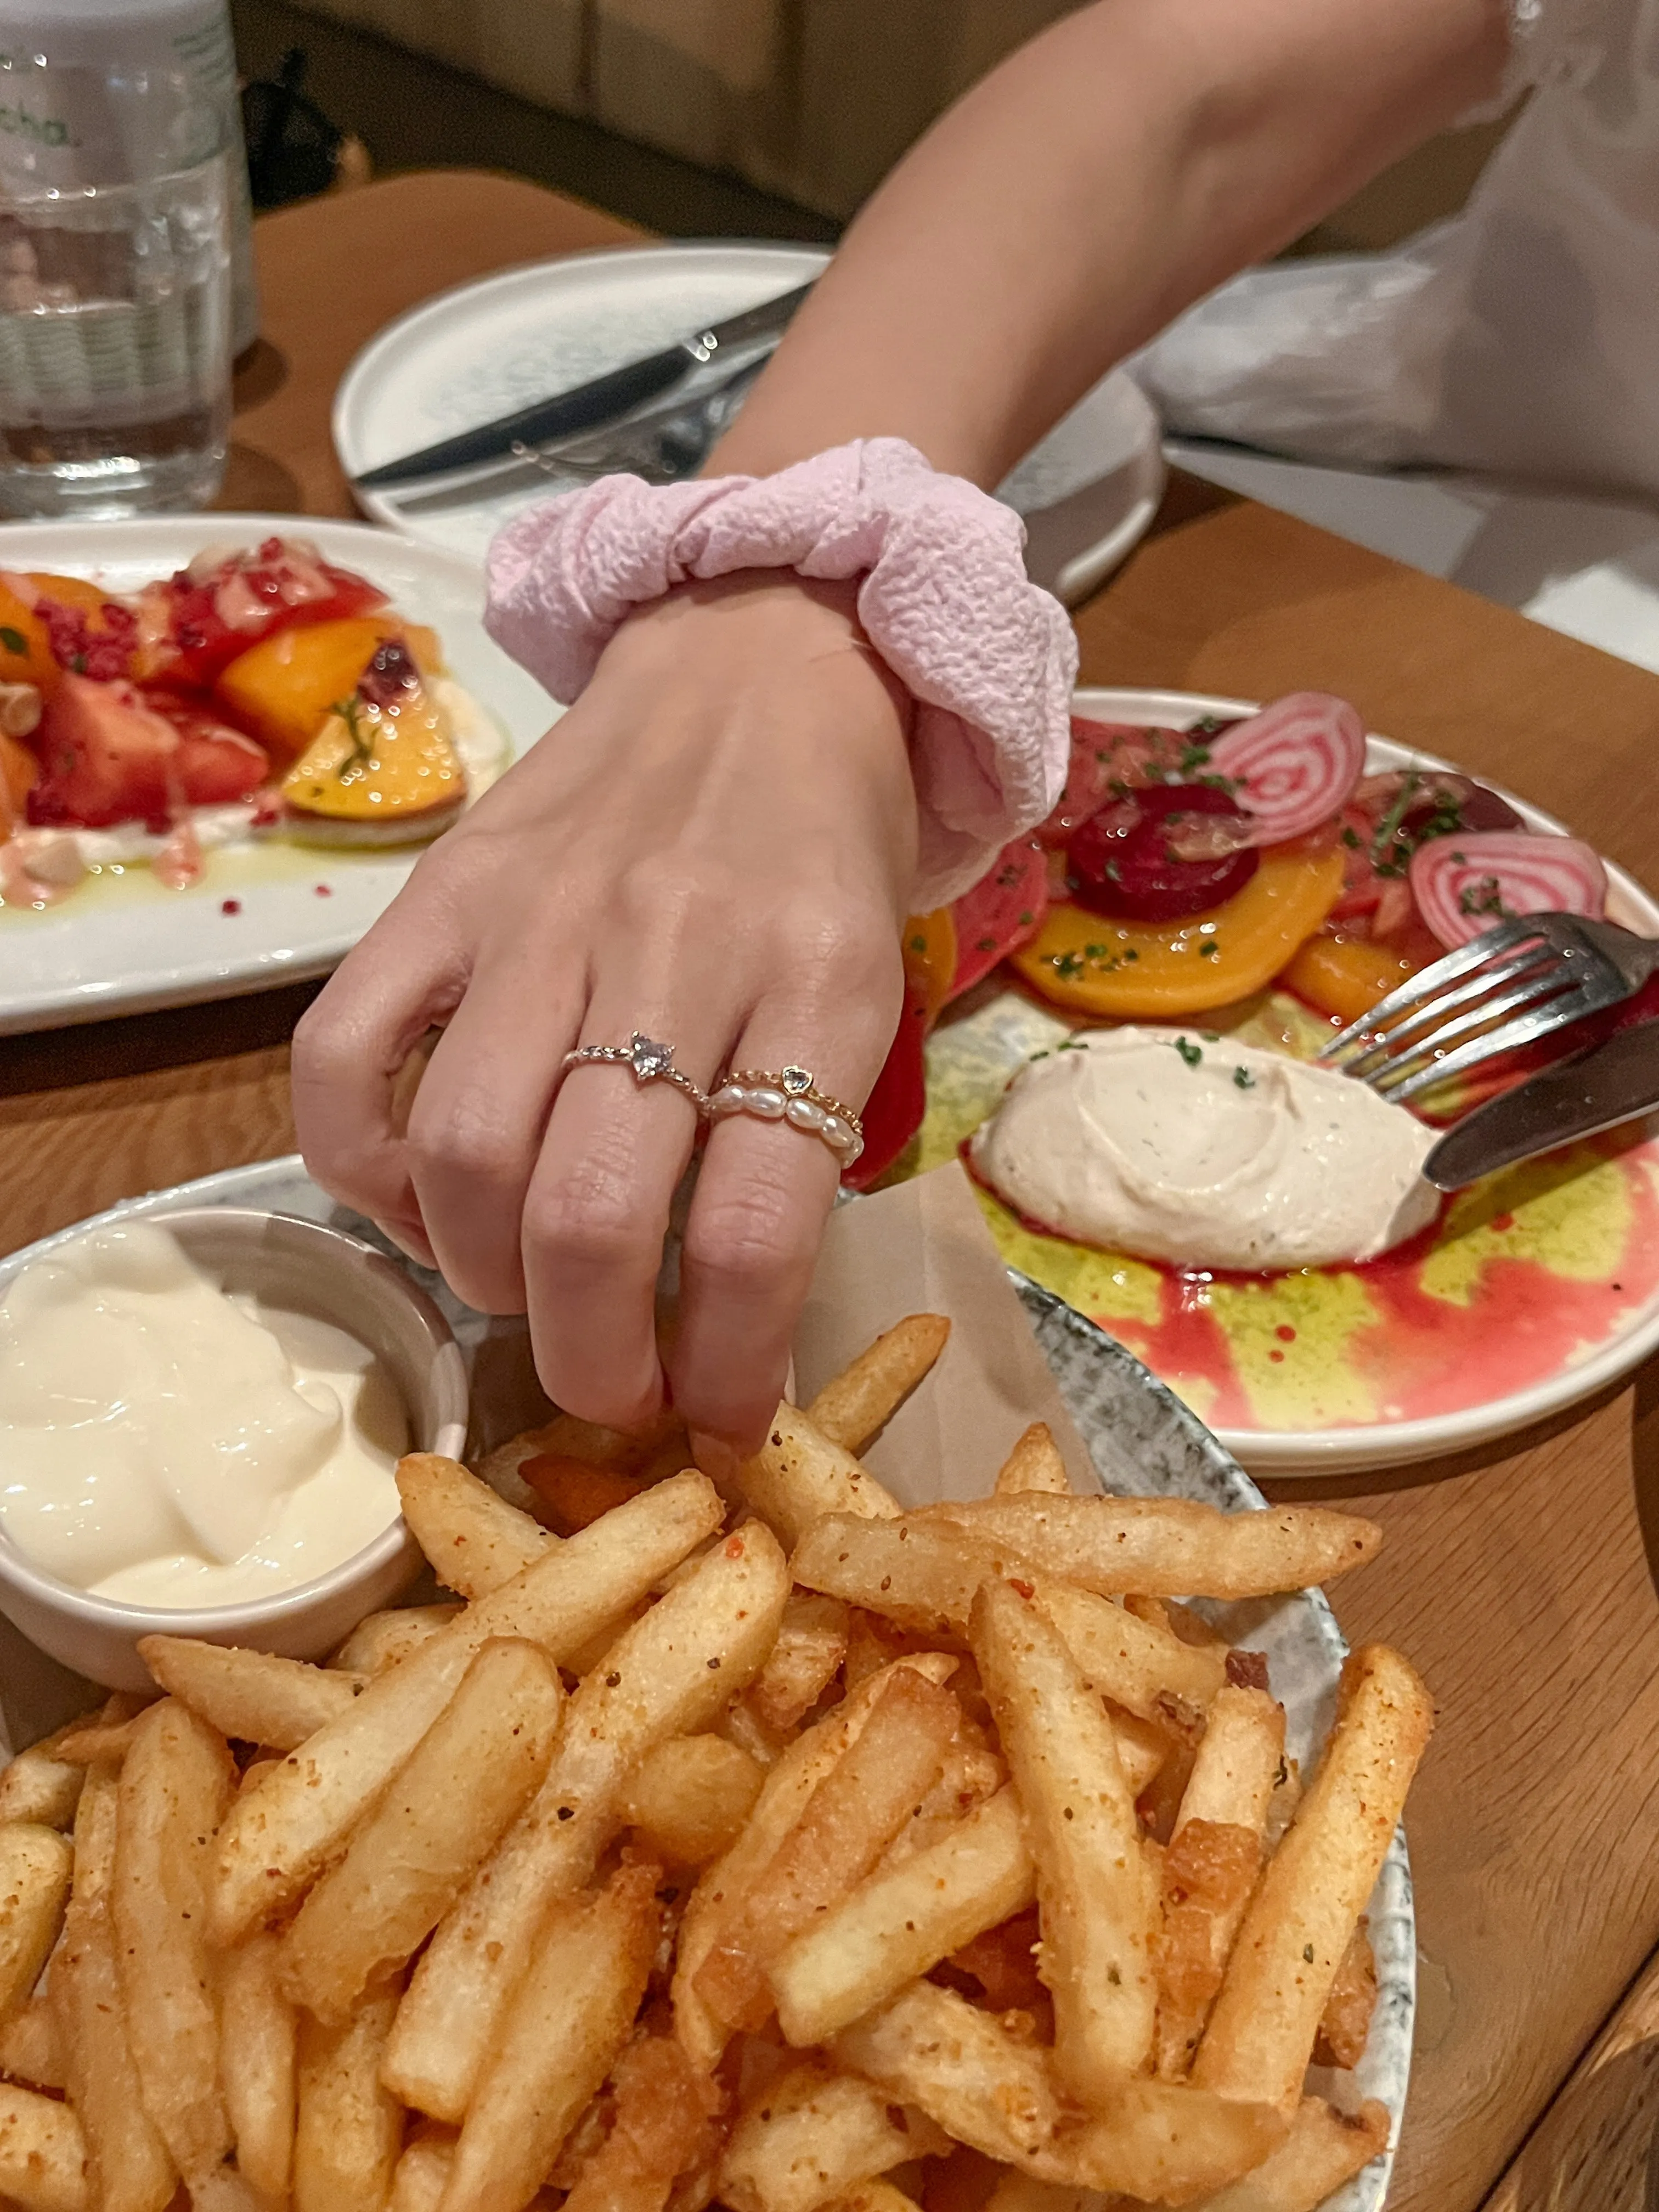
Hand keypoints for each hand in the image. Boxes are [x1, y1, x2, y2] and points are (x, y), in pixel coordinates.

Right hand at [291, 571, 916, 1451]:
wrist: (764, 664)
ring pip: (469, 1154)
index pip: (755, 1223)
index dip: (725, 1363)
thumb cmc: (824, 858)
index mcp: (816, 982)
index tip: (716, 1421)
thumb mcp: (863, 993)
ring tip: (524, 1295)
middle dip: (591, 1358)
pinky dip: (367, 1171)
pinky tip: (422, 1204)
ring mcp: (542, 912)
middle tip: (610, 1393)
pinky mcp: (443, 888)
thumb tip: (716, 1337)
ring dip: (487, 1279)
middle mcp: (675, 945)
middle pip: (590, 1212)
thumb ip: (799, 1141)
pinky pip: (349, 1058)